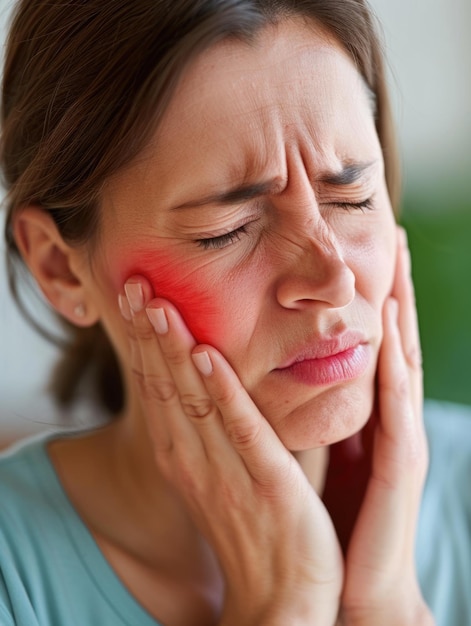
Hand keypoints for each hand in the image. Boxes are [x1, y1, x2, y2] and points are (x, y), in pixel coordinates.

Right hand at [120, 279, 342, 624]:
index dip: (143, 340)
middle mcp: (192, 459)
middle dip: (149, 334)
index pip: (155, 387)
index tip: (136, 295)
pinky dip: (222, 392)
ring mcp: (224, 472)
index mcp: (182, 454)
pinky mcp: (266, 483)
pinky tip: (207, 355)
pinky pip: (240, 430)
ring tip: (159, 306)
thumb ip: (215, 425)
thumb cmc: (253, 526)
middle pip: (164, 385)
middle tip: (135, 284)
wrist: (280, 597)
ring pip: (193, 400)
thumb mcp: (220, 471)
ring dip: (173, 350)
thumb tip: (215, 375)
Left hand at [337, 227, 433, 624]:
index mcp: (369, 416)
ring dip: (400, 307)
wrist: (352, 586)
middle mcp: (391, 419)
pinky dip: (389, 363)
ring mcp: (402, 438)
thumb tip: (282, 381)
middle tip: (395, 232)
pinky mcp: (400, 463)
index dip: (374, 297)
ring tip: (399, 257)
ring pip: (404, 359)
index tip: (364, 250)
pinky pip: (392, 405)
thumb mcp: (321, 456)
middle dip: (397, 286)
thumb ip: (311, 416)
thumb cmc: (334, 518)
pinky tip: (384, 329)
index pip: (374, 344)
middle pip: (395, 340)